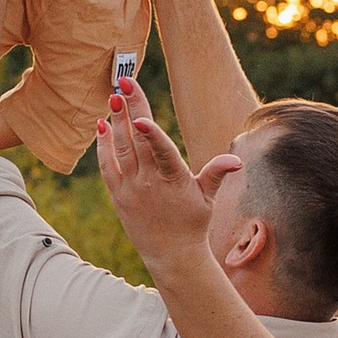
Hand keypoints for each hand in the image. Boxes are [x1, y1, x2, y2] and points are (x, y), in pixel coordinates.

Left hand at [96, 75, 214, 274]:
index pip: (161, 153)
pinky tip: (101, 125)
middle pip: (138, 140)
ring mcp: (131, 189)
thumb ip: (217, 173)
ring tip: (114, 97)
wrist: (172, 255)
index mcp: (175, 180)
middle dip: (131, 110)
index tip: (140, 117)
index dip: (151, 134)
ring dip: (116, 122)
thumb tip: (236, 160)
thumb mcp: (208, 198)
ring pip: (121, 149)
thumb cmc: (193, 223)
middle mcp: (150, 183)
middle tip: (124, 82)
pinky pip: (107, 166)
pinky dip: (103, 146)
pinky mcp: (118, 195)